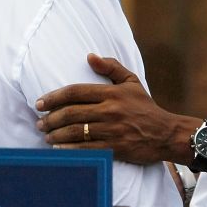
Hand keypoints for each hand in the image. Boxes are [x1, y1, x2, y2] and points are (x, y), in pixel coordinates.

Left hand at [35, 54, 197, 165]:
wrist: (166, 134)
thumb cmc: (146, 107)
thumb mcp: (132, 82)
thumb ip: (111, 67)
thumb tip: (89, 57)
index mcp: (112, 93)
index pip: (76, 92)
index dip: (54, 97)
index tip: (39, 103)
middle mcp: (110, 110)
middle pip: (72, 113)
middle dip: (51, 118)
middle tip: (39, 122)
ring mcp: (112, 130)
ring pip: (76, 131)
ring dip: (56, 134)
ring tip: (46, 135)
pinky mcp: (115, 148)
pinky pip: (86, 148)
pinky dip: (69, 149)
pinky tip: (58, 148)